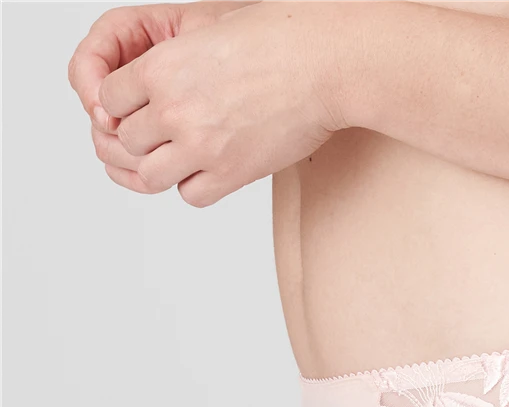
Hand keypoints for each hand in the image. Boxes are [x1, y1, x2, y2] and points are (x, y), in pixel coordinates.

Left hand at [78, 1, 363, 205]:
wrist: (321, 65)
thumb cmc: (277, 39)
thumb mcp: (207, 30)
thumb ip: (175, 59)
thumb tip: (161, 84)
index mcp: (161, 68)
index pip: (108, 98)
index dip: (123, 103)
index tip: (141, 106)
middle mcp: (174, 110)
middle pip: (126, 139)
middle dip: (141, 136)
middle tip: (163, 132)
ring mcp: (202, 147)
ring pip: (150, 174)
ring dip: (161, 166)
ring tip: (181, 156)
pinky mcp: (232, 173)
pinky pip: (192, 195)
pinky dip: (194, 186)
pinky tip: (208, 170)